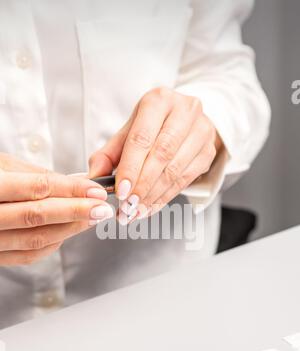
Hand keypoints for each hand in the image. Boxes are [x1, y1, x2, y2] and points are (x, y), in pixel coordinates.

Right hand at [0, 154, 112, 265]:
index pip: (37, 188)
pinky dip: (52, 244)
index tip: (96, 190)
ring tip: (92, 218)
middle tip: (102, 208)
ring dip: (69, 230)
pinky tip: (67, 232)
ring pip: (35, 239)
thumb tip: (75, 183)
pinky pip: (27, 255)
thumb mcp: (0, 164)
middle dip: (76, 212)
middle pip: (38, 216)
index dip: (71, 190)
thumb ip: (35, 175)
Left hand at [89, 87, 221, 223]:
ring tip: (136, 211)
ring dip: (153, 196)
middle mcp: (184, 111)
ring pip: (175, 170)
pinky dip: (165, 197)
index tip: (121, 191)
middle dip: (142, 186)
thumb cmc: (152, 126)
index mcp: (158, 101)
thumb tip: (93, 178)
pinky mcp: (208, 151)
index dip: (131, 168)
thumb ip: (108, 155)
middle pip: (161, 155)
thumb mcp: (127, 133)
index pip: (142, 138)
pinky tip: (150, 206)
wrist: (185, 120)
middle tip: (128, 206)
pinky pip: (186, 180)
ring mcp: (201, 131)